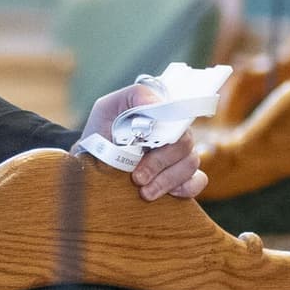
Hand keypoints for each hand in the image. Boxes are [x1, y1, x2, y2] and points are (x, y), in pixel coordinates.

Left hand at [79, 82, 209, 202]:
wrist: (92, 164)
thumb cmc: (101, 132)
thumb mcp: (108, 108)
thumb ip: (134, 96)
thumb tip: (156, 103)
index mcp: (162, 115)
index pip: (180, 116)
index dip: (168, 133)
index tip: (146, 146)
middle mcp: (174, 134)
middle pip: (184, 144)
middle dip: (159, 163)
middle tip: (137, 177)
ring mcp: (179, 156)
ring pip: (190, 163)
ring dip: (167, 180)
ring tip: (144, 192)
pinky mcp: (181, 178)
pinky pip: (197, 181)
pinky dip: (186, 188)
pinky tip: (168, 193)